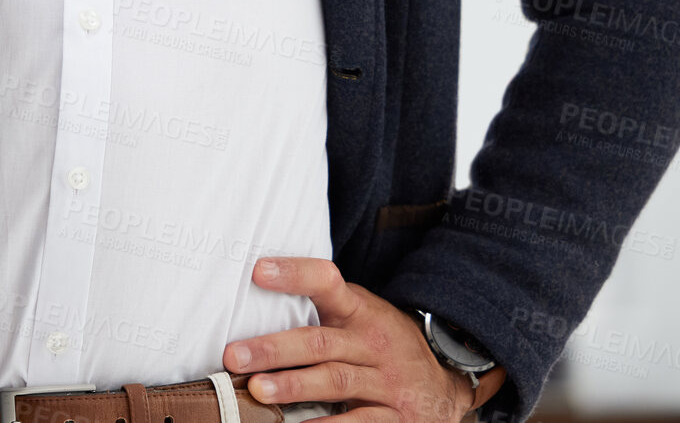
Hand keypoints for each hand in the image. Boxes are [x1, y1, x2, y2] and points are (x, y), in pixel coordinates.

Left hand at [221, 257, 504, 420]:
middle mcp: (374, 343)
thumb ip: (324, 309)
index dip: (294, 274)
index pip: (327, 282)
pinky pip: (358, 422)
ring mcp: (386, 381)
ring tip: (258, 390)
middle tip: (235, 355)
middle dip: (275, 348)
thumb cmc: (383, 344)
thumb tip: (259, 296)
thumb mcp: (362, 316)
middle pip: (320, 342)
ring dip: (294, 386)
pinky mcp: (395, 417)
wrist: (444, 383)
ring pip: (335, 381)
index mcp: (361, 310)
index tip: (258, 272)